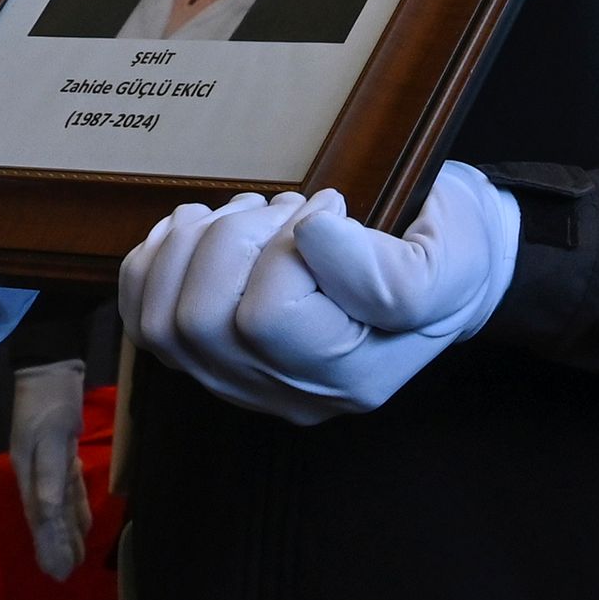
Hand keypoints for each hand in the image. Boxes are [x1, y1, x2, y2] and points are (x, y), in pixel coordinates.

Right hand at [9, 360, 94, 580]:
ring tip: (73, 560)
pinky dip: (74, 508)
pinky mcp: (60, 453)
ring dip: (65, 533)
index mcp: (30, 475)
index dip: (49, 546)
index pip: (41, 520)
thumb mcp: (50, 439)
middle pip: (47, 519)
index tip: (57, 571)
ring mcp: (46, 465)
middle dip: (55, 547)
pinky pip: (67, 488)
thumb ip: (49, 478)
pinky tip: (81, 525)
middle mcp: (35, 475)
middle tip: (64, 575)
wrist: (49, 368)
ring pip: (58, 506)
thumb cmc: (50, 403)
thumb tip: (47, 516)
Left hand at [116, 166, 521, 424]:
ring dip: (192, 246)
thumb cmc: (452, 256)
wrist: (446, 269)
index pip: (268, 319)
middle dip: (231, 239)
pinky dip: (157, 264)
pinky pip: (146, 319)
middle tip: (286, 207)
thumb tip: (309, 237)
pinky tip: (199, 230)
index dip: (284, 245)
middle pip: (199, 323)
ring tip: (250, 213)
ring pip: (164, 323)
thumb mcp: (451, 259)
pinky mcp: (215, 354)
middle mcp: (288, 392)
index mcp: (350, 377)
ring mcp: (244, 379)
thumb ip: (388, 269)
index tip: (333, 207)